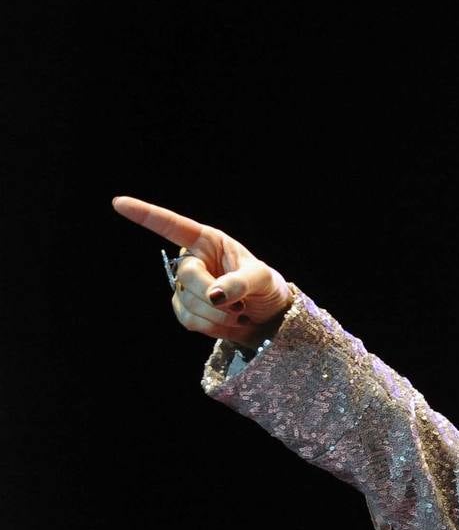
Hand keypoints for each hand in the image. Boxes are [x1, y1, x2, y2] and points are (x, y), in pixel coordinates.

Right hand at [113, 196, 291, 347]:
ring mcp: (185, 286)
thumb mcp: (262, 279)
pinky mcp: (185, 310)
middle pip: (187, 276)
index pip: (172, 226)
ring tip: (240, 312)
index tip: (119, 202)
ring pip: (189, 302)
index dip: (146, 215)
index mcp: (207, 241)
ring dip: (219, 314)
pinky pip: (190, 321)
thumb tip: (214, 295)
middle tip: (240, 305)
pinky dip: (213, 326)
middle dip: (213, 294)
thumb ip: (239, 283)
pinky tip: (229, 322)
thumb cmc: (266, 288)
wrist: (268, 317)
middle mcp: (192, 260)